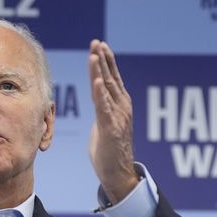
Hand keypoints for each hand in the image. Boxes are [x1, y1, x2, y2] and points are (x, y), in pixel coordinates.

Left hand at [88, 40, 136, 204]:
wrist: (118, 174)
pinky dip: (101, 93)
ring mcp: (118, 118)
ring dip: (101, 71)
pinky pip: (104, 108)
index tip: (99, 45)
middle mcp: (122, 108)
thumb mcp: (104, 124)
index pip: (112, 79)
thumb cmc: (109, 151)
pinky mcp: (111, 129)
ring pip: (107, 90)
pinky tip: (98, 80)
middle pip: (110, 79)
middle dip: (103, 60)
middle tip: (96, 42)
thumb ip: (103, 109)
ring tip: (95, 54)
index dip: (106, 62)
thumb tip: (99, 99)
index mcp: (120, 106)